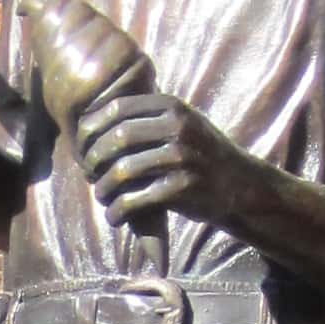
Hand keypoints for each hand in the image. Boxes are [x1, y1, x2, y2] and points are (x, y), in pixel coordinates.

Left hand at [70, 76, 249, 227]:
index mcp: (172, 107)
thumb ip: (147, 116)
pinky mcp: (182, 189)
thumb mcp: (182, 122)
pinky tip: (115, 217)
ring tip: (103, 197)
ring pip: (122, 170)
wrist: (241, 185)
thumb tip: (91, 119)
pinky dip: (118, 211)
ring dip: (103, 189)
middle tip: (90, 175)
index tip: (83, 147)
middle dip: (94, 160)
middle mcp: (178, 128)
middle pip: (116, 138)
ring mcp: (182, 158)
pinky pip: (135, 200)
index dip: (92, 128)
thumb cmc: (200, 154)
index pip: (116, 108)